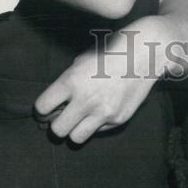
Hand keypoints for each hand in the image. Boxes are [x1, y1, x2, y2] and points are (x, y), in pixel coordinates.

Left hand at [34, 28, 158, 144]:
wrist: (146, 51)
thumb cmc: (112, 49)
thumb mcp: (83, 59)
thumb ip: (68, 80)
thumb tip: (58, 101)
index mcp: (72, 81)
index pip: (42, 107)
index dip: (41, 109)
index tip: (46, 108)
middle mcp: (86, 100)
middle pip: (56, 130)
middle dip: (56, 124)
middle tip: (61, 116)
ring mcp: (103, 112)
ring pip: (75, 138)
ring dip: (74, 129)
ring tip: (79, 118)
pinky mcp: (119, 119)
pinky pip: (98, 131)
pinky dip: (96, 124)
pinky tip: (102, 108)